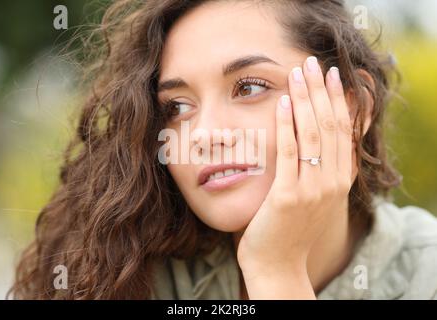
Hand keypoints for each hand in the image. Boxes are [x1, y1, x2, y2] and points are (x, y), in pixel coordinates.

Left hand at [236, 56, 353, 297]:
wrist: (277, 265)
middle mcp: (332, 183)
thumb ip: (320, 167)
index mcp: (340, 180)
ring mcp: (312, 190)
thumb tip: (317, 137)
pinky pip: (289, 154)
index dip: (339, 100)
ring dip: (305, 100)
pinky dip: (286, 126)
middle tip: (312, 63)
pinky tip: (281, 104)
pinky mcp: (287, 197)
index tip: (332, 75)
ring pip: (313, 135)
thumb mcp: (314, 196)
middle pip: (330, 126)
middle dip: (321, 91)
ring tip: (297, 74)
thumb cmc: (290, 228)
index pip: (345, 131)